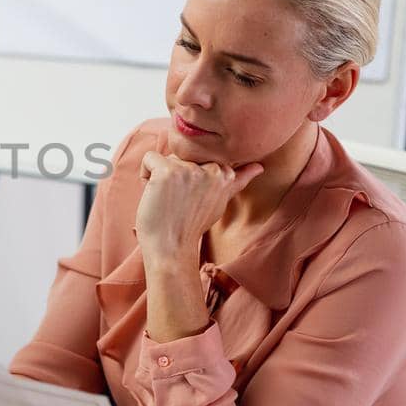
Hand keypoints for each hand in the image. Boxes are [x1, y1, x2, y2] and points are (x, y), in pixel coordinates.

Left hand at [135, 150, 262, 262]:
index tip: (193, 199)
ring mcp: (190, 170)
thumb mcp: (220, 200)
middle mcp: (211, 170)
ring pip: (167, 158)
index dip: (192, 179)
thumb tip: (260, 166)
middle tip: (178, 202)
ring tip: (167, 200)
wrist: (171, 248)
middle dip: (176, 176)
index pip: (204, 159)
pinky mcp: (168, 171)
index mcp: (225, 176)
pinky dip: (145, 174)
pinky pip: (149, 158)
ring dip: (160, 177)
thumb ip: (237, 180)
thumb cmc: (190, 225)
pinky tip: (152, 193)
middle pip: (184, 156)